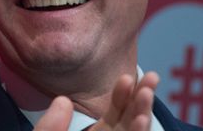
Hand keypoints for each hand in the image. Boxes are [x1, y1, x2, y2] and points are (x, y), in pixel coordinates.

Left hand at [34, 72, 159, 130]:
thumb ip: (49, 128)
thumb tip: (63, 101)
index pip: (112, 117)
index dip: (120, 97)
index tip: (126, 77)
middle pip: (128, 125)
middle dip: (141, 102)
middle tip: (153, 77)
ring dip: (142, 116)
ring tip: (147, 94)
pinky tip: (141, 120)